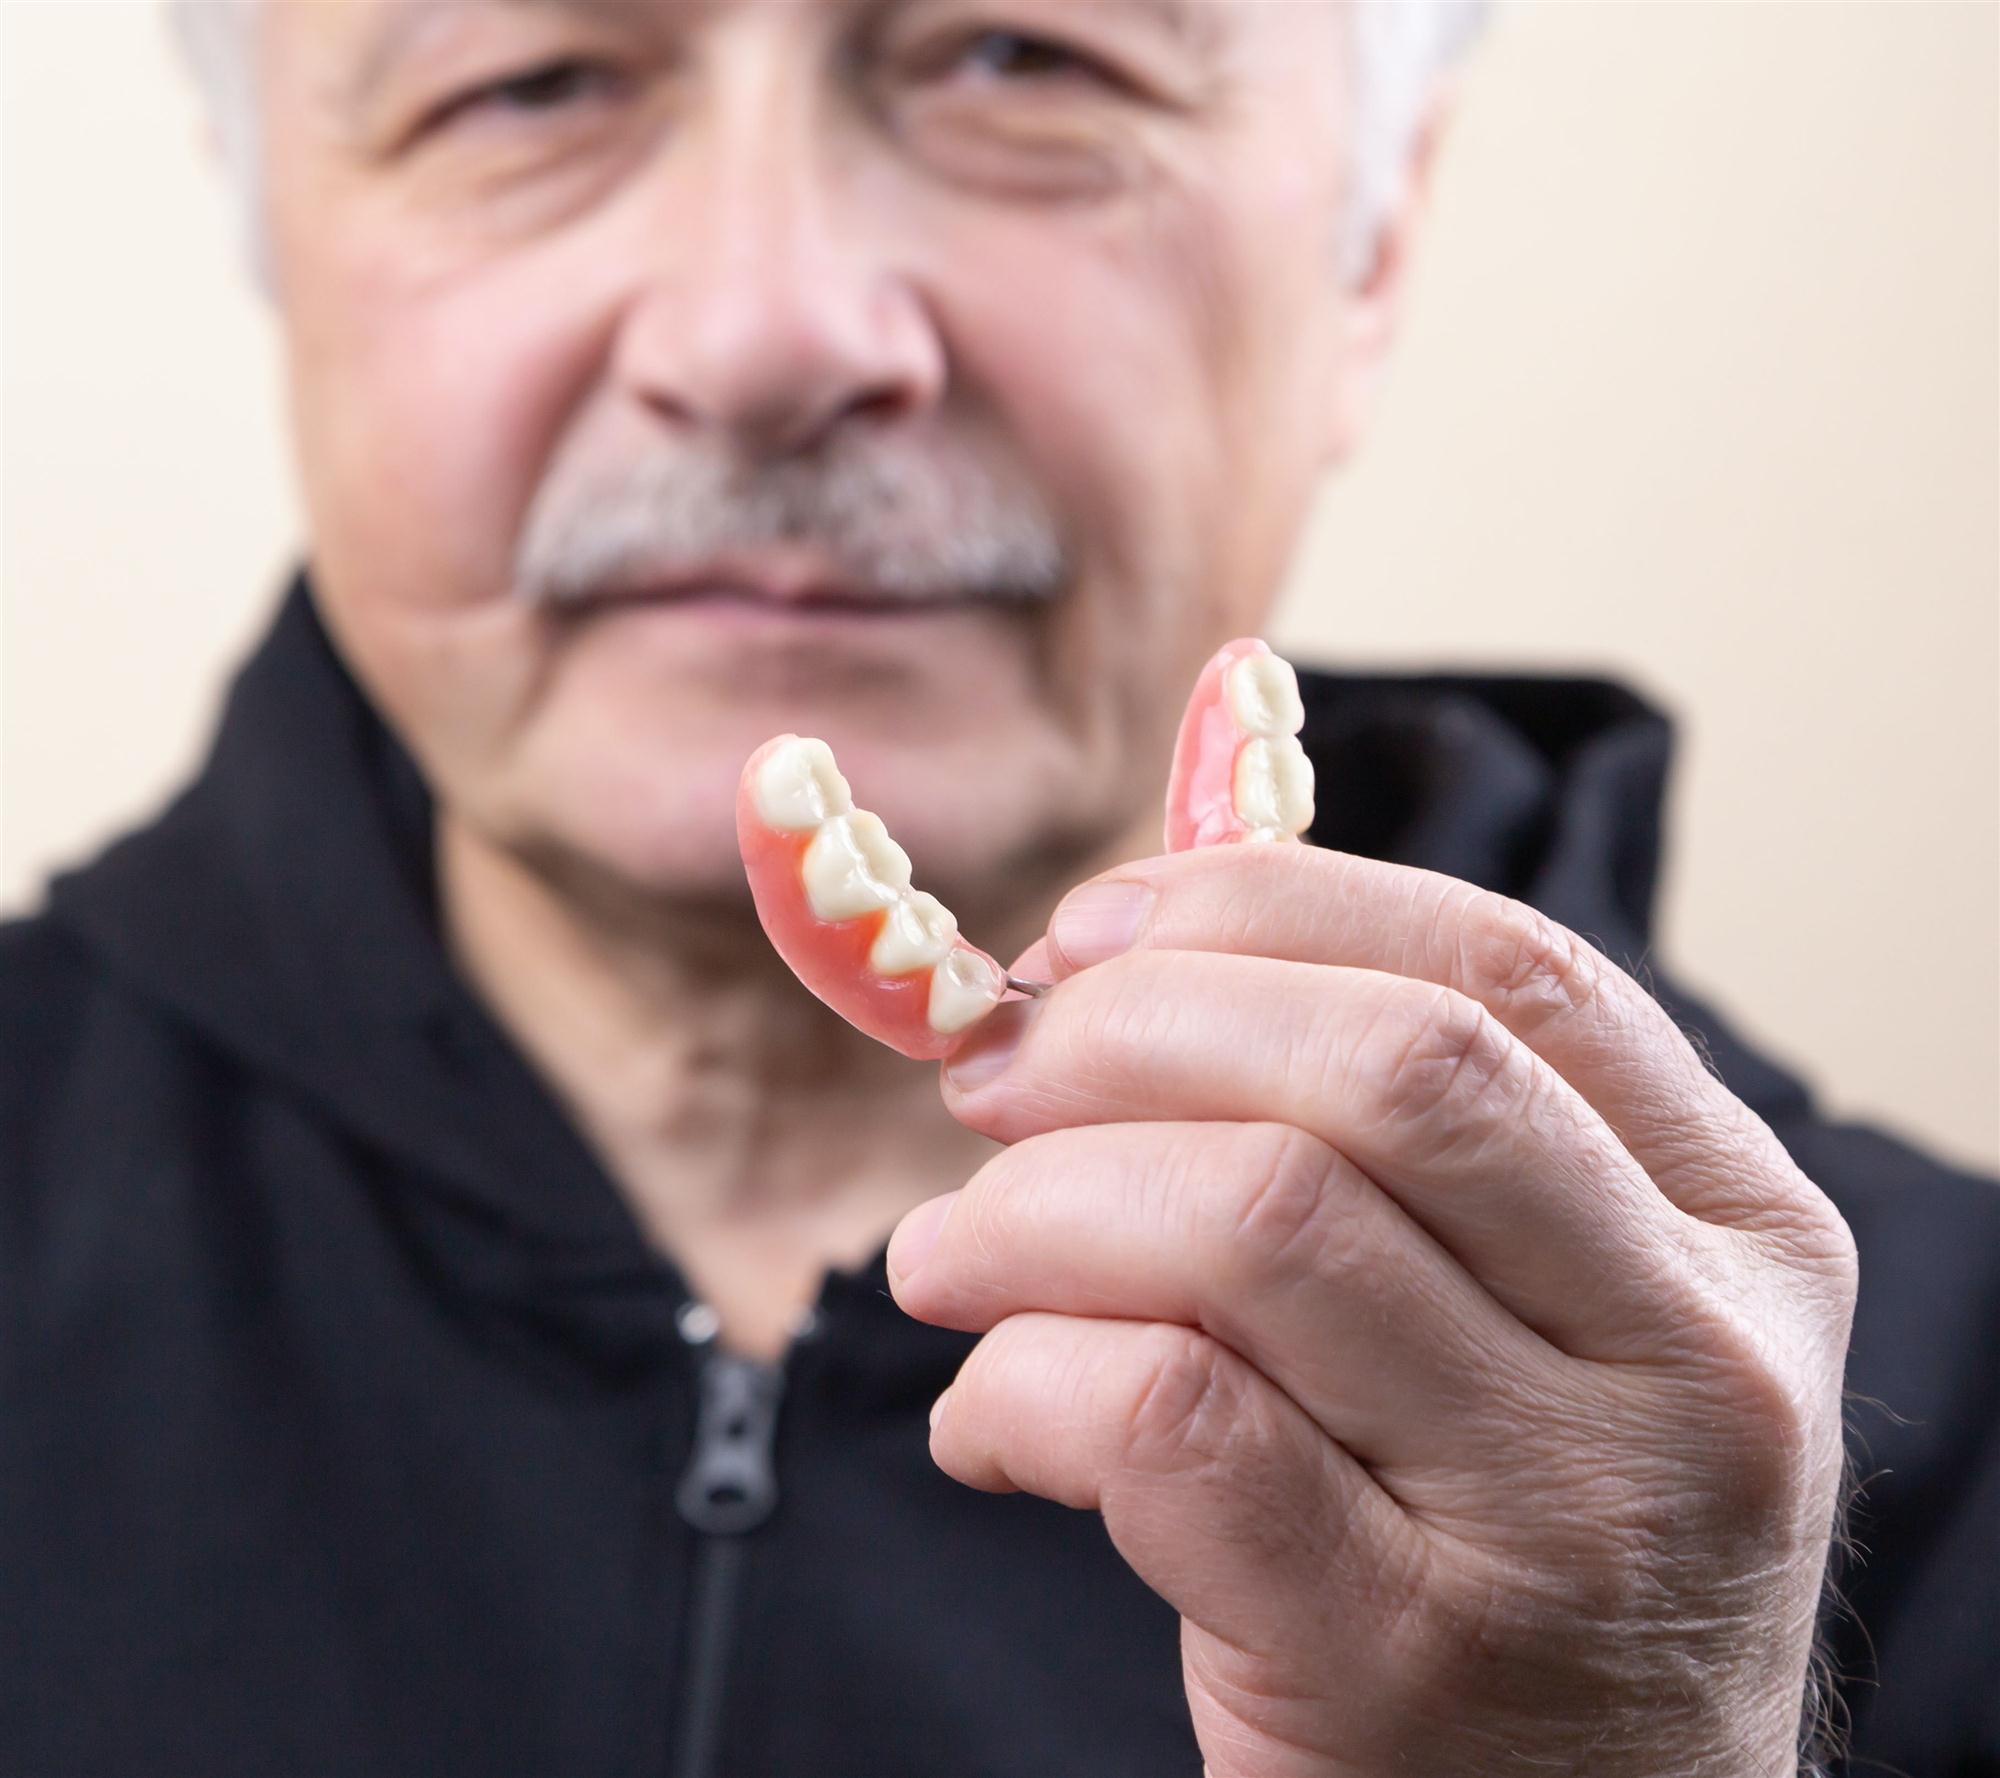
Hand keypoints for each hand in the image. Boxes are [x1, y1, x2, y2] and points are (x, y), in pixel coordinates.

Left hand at [885, 844, 1856, 1777]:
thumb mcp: (1538, 1312)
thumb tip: (1114, 950)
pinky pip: (1166, 1420)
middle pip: (1382, 1069)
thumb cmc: (1512, 1530)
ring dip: (1032, 1208)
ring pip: (1255, 1221)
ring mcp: (1570, 1513)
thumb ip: (1393, 1136)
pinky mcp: (1413, 1657)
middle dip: (1131, 1030)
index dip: (1264, 908)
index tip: (1091, 930)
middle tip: (991, 1080)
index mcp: (1736, 1220)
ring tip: (949, 1256)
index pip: (1505, 968)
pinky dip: (1022, 1381)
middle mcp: (1692, 1352)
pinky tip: (988, 1421)